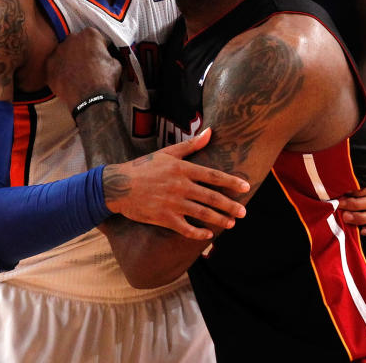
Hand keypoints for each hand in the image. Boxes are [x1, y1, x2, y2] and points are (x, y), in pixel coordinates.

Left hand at [45, 28, 122, 109]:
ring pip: (65, 52)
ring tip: (78, 73)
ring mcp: (58, 51)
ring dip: (70, 59)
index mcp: (90, 35)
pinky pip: (55, 65)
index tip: (100, 56)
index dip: (99, 47)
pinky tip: (69, 79)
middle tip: (88, 64)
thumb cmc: (104, 80)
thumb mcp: (115, 63)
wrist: (91, 99)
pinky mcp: (50, 65)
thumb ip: (107, 55)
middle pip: (77, 42)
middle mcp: (72, 39)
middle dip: (82, 51)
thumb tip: (105, 57)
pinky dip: (60, 70)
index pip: (95, 37)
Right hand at [102, 129, 249, 240]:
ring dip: (219, 219)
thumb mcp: (167, 153)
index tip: (246, 187)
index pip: (212, 176)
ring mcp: (172, 203)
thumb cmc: (144, 167)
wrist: (118, 185)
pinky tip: (208, 235)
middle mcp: (180, 186)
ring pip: (201, 213)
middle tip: (244, 212)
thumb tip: (210, 131)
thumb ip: (191, 144)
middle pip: (211, 197)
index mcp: (182, 169)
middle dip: (230, 206)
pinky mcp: (163, 217)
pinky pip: (185, 228)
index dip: (231, 182)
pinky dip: (198, 233)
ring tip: (231, 223)